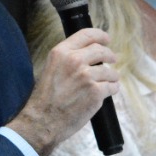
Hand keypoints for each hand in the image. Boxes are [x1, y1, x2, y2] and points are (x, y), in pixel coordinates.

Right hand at [8, 28, 118, 155]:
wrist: (42, 121)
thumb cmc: (45, 99)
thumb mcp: (51, 68)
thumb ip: (67, 59)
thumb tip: (87, 55)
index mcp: (61, 52)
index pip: (86, 34)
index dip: (100, 35)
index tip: (106, 39)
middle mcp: (74, 61)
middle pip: (102, 51)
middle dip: (110, 55)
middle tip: (112, 59)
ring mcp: (87, 76)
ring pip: (110, 71)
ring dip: (112, 76)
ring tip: (109, 81)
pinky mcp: (96, 92)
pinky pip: (112, 87)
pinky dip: (112, 89)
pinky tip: (108, 92)